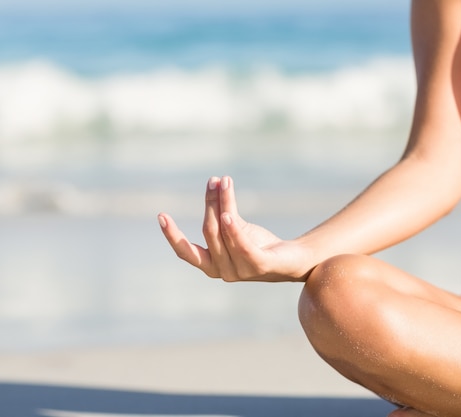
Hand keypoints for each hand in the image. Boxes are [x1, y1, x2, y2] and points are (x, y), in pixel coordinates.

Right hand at [158, 176, 311, 281]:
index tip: (161, 215)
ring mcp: (241, 271)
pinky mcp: (260, 266)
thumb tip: (215, 183)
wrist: (294, 260)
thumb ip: (222, 214)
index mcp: (212, 265)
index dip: (173, 235)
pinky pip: (242, 245)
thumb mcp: (236, 229)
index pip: (187, 253)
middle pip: (209, 231)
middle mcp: (223, 271)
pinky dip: (233, 229)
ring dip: (222, 204)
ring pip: (224, 233)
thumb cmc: (260, 245)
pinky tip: (228, 214)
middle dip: (209, 203)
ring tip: (223, 182)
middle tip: (213, 180)